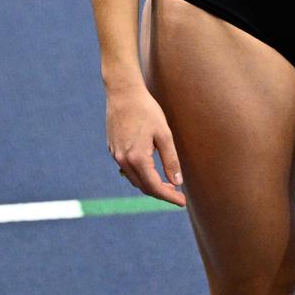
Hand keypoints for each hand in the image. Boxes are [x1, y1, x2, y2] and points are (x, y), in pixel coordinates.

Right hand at [105, 84, 184, 205]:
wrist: (123, 93)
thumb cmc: (146, 110)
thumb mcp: (164, 134)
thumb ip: (170, 160)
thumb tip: (177, 182)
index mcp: (137, 158)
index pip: (154, 187)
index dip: (169, 197)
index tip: (182, 202)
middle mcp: (123, 160)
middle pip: (143, 186)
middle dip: (161, 192)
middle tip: (177, 193)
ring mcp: (116, 155)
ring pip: (134, 179)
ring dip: (150, 184)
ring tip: (166, 183)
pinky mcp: (112, 149)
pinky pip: (127, 169)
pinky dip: (140, 174)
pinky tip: (150, 170)